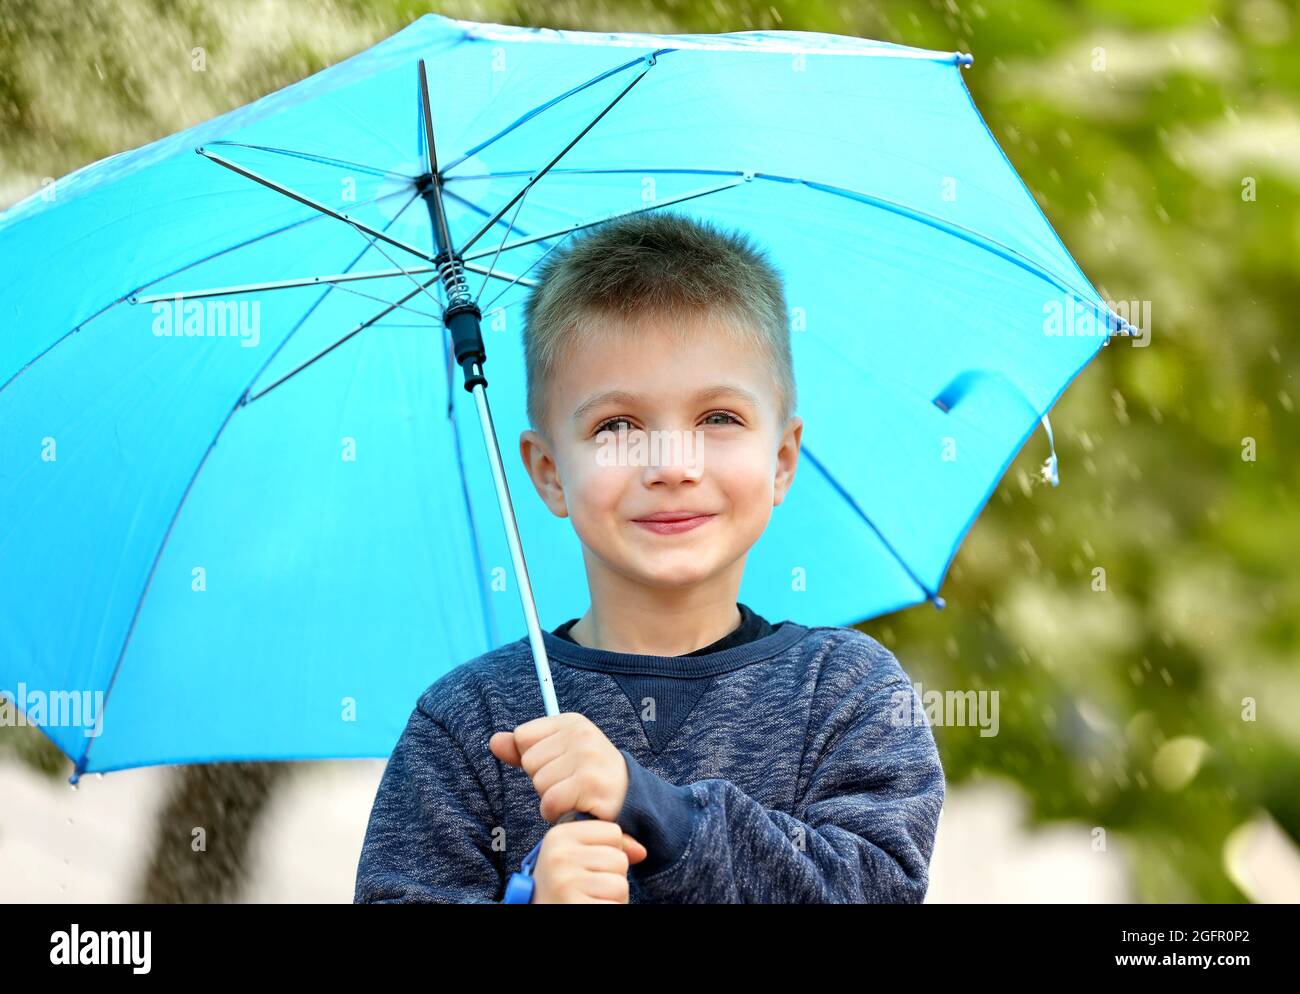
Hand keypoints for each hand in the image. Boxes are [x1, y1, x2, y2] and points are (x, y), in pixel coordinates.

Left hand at [490, 712, 628, 822]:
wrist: (629, 798)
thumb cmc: (587, 777)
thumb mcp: (557, 756)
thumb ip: (524, 749)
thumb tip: (494, 741)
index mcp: (571, 722)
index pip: (522, 737)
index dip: (534, 758)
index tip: (559, 765)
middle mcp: (582, 734)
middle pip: (529, 762)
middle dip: (543, 780)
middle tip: (570, 783)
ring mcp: (589, 758)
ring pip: (539, 783)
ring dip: (551, 799)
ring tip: (574, 795)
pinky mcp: (591, 784)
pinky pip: (550, 802)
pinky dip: (556, 813)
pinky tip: (574, 808)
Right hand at [532, 819, 647, 903]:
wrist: (543, 909)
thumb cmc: (562, 887)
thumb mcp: (576, 858)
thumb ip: (607, 846)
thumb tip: (641, 851)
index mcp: (558, 835)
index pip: (613, 832)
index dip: (608, 851)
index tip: (587, 866)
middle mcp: (559, 856)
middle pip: (619, 858)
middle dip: (611, 876)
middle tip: (588, 888)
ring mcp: (566, 882)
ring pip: (621, 883)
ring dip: (612, 896)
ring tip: (590, 898)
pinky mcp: (576, 905)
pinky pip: (616, 904)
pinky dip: (610, 908)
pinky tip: (591, 907)